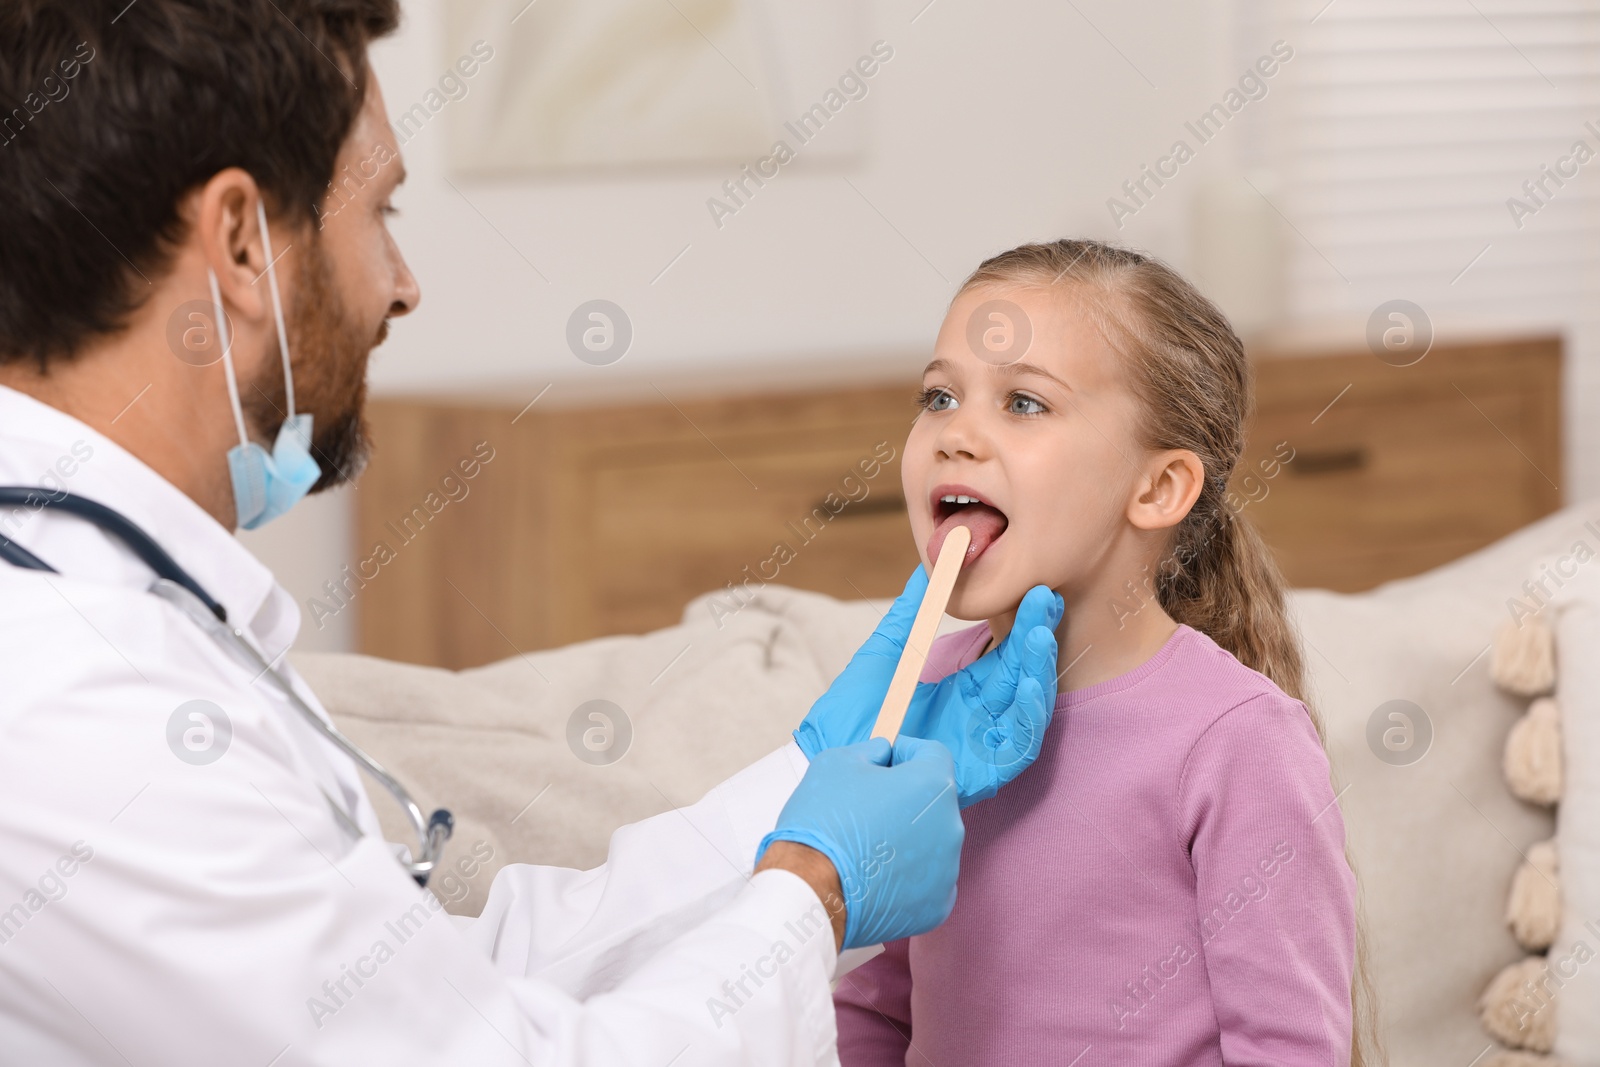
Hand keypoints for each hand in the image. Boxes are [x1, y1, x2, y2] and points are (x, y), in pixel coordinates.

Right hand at [755, 736, 961, 949]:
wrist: (808, 890)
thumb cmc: (823, 821)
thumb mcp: (837, 762)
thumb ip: (871, 751)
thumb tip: (884, 755)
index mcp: (933, 786)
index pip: (933, 755)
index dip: (906, 753)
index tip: (884, 764)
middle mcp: (951, 827)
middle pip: (933, 802)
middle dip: (906, 799)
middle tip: (867, 808)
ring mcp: (947, 872)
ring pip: (930, 842)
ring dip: (907, 838)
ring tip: (867, 848)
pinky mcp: (936, 906)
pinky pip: (927, 880)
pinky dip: (906, 877)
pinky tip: (875, 877)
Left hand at [794, 571, 1062, 806]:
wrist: (827, 755)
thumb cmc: (850, 712)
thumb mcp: (884, 654)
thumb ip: (910, 615)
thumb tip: (929, 567)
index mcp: (964, 686)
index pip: (1006, 651)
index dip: (1024, 621)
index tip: (1036, 588)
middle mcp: (981, 714)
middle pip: (1022, 673)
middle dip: (1037, 636)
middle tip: (1046, 598)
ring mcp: (982, 744)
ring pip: (1027, 708)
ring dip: (1038, 672)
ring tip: (1038, 638)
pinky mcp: (981, 774)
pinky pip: (1016, 749)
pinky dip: (1027, 719)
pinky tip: (1027, 687)